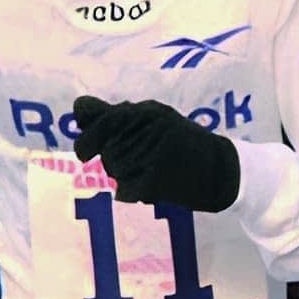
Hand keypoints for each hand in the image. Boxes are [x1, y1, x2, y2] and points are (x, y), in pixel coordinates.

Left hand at [72, 96, 240, 211]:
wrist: (220, 171)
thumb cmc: (181, 143)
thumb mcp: (153, 119)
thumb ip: (114, 114)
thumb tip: (78, 106)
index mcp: (147, 111)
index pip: (101, 121)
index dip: (89, 138)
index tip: (88, 151)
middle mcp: (149, 128)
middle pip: (105, 152)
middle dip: (111, 161)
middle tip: (131, 163)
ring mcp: (153, 153)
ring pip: (113, 171)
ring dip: (122, 177)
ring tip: (147, 171)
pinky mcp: (156, 178)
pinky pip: (124, 191)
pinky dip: (131, 192)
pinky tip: (150, 186)